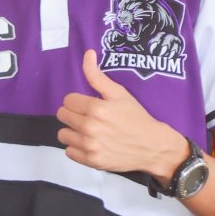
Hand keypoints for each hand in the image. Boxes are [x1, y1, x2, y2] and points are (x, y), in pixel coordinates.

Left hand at [56, 51, 186, 176]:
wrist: (152, 146)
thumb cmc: (136, 117)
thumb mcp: (119, 93)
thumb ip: (97, 76)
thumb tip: (87, 53)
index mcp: (96, 108)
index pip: (67, 100)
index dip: (77, 101)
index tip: (88, 104)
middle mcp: (90, 127)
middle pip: (62, 116)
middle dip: (73, 114)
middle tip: (87, 116)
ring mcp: (90, 146)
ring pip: (63, 134)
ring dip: (72, 131)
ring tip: (87, 130)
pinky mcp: (91, 161)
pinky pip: (69, 152)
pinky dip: (77, 148)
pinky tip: (89, 143)